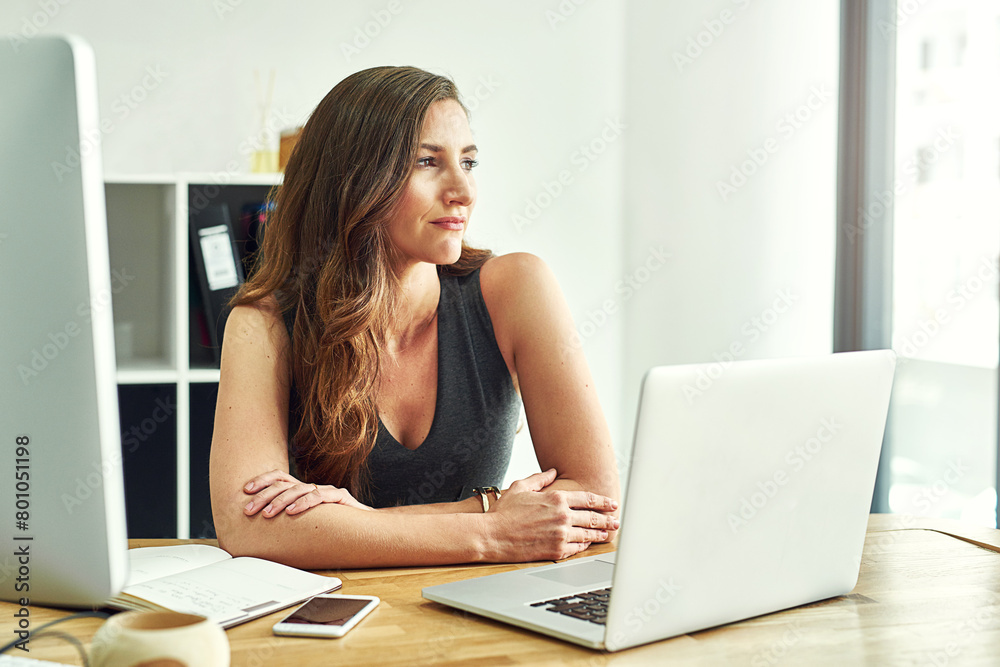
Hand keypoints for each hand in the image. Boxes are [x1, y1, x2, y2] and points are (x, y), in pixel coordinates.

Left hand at [242, 469, 372, 516]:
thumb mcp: (305, 524)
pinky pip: (319, 496)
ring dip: (280, 501)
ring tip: (267, 514)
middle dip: (264, 496)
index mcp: (303, 491)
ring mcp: (326, 491)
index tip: (245, 491)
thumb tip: (258, 532)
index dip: (262, 481)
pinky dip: (304, 503)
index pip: (279, 478)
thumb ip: (288, 524)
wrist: (366, 528)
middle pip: (284, 483)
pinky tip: (292, 512)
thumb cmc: (333, 528)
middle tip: (250, 510)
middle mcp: (313, 487)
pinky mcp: (339, 497)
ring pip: (299, 489)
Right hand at [486, 468, 618, 561]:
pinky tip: (588, 544)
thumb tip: (552, 472)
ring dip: (601, 534)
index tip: (612, 504)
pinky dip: (585, 545)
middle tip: (616, 521)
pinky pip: (577, 548)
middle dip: (608, 519)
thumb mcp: (521, 487)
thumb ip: (540, 479)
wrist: (493, 535)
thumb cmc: (504, 512)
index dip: (603, 502)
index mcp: (556, 498)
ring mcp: (561, 535)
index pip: (588, 499)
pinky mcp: (556, 551)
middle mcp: (562, 516)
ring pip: (589, 534)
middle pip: (593, 517)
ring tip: (608, 534)